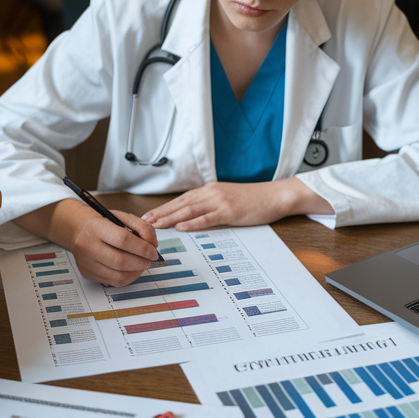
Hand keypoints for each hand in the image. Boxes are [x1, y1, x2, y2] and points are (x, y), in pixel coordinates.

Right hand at [16, 200, 159, 285]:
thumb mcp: (122, 217)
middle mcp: (87, 246)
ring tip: (142, 263)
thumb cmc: (103, 223)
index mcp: (95, 227)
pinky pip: (113, 282)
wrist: (78, 230)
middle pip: (121, 261)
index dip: (143, 248)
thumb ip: (142, 227)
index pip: (123, 240)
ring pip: (118, 276)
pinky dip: (128, 277)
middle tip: (149, 258)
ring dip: (137, 272)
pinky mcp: (87, 273)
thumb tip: (153, 245)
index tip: (153, 251)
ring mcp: (86, 262)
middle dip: (142, 262)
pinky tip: (132, 269)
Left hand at [141, 178, 332, 231]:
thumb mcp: (228, 198)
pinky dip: (192, 223)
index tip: (149, 215)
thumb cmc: (253, 200)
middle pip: (181, 204)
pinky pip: (207, 218)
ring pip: (189, 210)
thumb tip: (194, 216)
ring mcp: (220, 201)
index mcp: (210, 190)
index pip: (181, 199)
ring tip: (155, 225)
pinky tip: (181, 227)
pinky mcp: (230, 211)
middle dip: (161, 213)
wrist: (274, 195)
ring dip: (170, 218)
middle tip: (144, 221)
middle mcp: (211, 193)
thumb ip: (211, 205)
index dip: (164, 208)